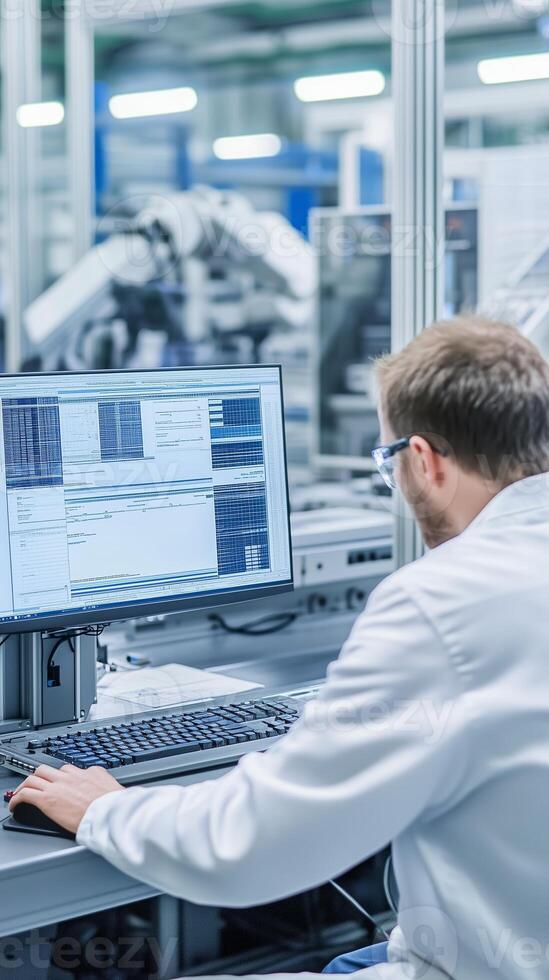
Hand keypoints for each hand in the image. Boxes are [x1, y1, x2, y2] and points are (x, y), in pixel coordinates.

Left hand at [8, 764, 123, 834]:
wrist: (110, 813)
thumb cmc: (115, 807)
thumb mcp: (116, 790)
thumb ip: (109, 787)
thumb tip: (113, 791)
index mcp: (90, 772)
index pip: (72, 770)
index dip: (63, 778)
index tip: (61, 783)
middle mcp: (72, 776)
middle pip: (49, 768)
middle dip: (41, 776)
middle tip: (37, 784)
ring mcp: (58, 786)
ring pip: (34, 777)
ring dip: (27, 784)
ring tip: (23, 793)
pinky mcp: (47, 799)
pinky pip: (25, 794)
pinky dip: (17, 798)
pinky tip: (15, 805)